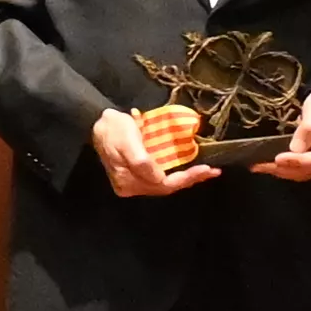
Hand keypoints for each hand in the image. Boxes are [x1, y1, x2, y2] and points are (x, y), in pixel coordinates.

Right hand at [91, 109, 216, 197]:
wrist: (98, 122)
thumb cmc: (113, 129)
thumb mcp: (127, 141)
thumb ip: (142, 161)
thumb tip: (159, 177)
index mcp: (128, 181)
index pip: (162, 185)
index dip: (186, 179)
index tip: (206, 169)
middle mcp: (130, 187)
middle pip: (165, 188)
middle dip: (189, 180)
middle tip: (212, 171)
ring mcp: (132, 182)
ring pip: (164, 184)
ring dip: (185, 178)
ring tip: (204, 171)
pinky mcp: (135, 174)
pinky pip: (160, 178)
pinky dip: (176, 173)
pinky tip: (188, 168)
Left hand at [251, 88, 310, 180]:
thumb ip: (310, 126)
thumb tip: (296, 149)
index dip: (299, 162)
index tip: (279, 158)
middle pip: (310, 171)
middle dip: (285, 169)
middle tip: (261, 165)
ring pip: (302, 174)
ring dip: (280, 171)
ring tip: (259, 166)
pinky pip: (299, 171)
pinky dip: (283, 170)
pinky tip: (266, 166)